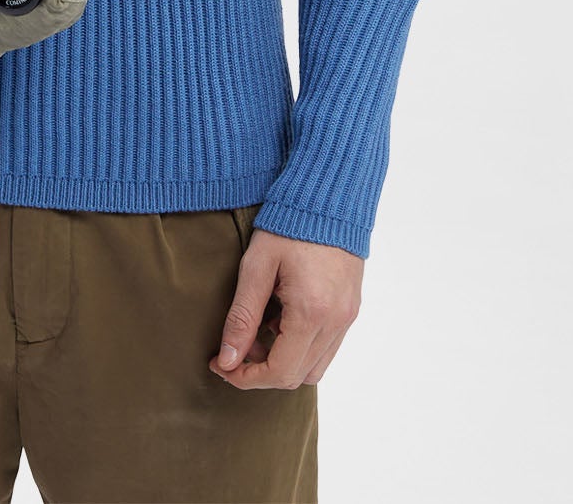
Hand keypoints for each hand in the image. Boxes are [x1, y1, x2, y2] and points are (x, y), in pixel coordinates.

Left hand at [209, 230, 362, 389]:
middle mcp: (336, 322)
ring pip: (314, 367)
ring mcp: (347, 317)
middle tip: (233, 349)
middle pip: (297, 376)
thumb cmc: (288, 224)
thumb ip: (242, 317)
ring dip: (283, 360)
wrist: (329, 194)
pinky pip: (326, 347)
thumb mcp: (256, 267)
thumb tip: (227, 361)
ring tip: (258, 329)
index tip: (221, 365)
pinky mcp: (351, 309)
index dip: (246, 378)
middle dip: (260, 371)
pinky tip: (281, 317)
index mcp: (312, 313)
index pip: (280, 372)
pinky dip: (301, 346)